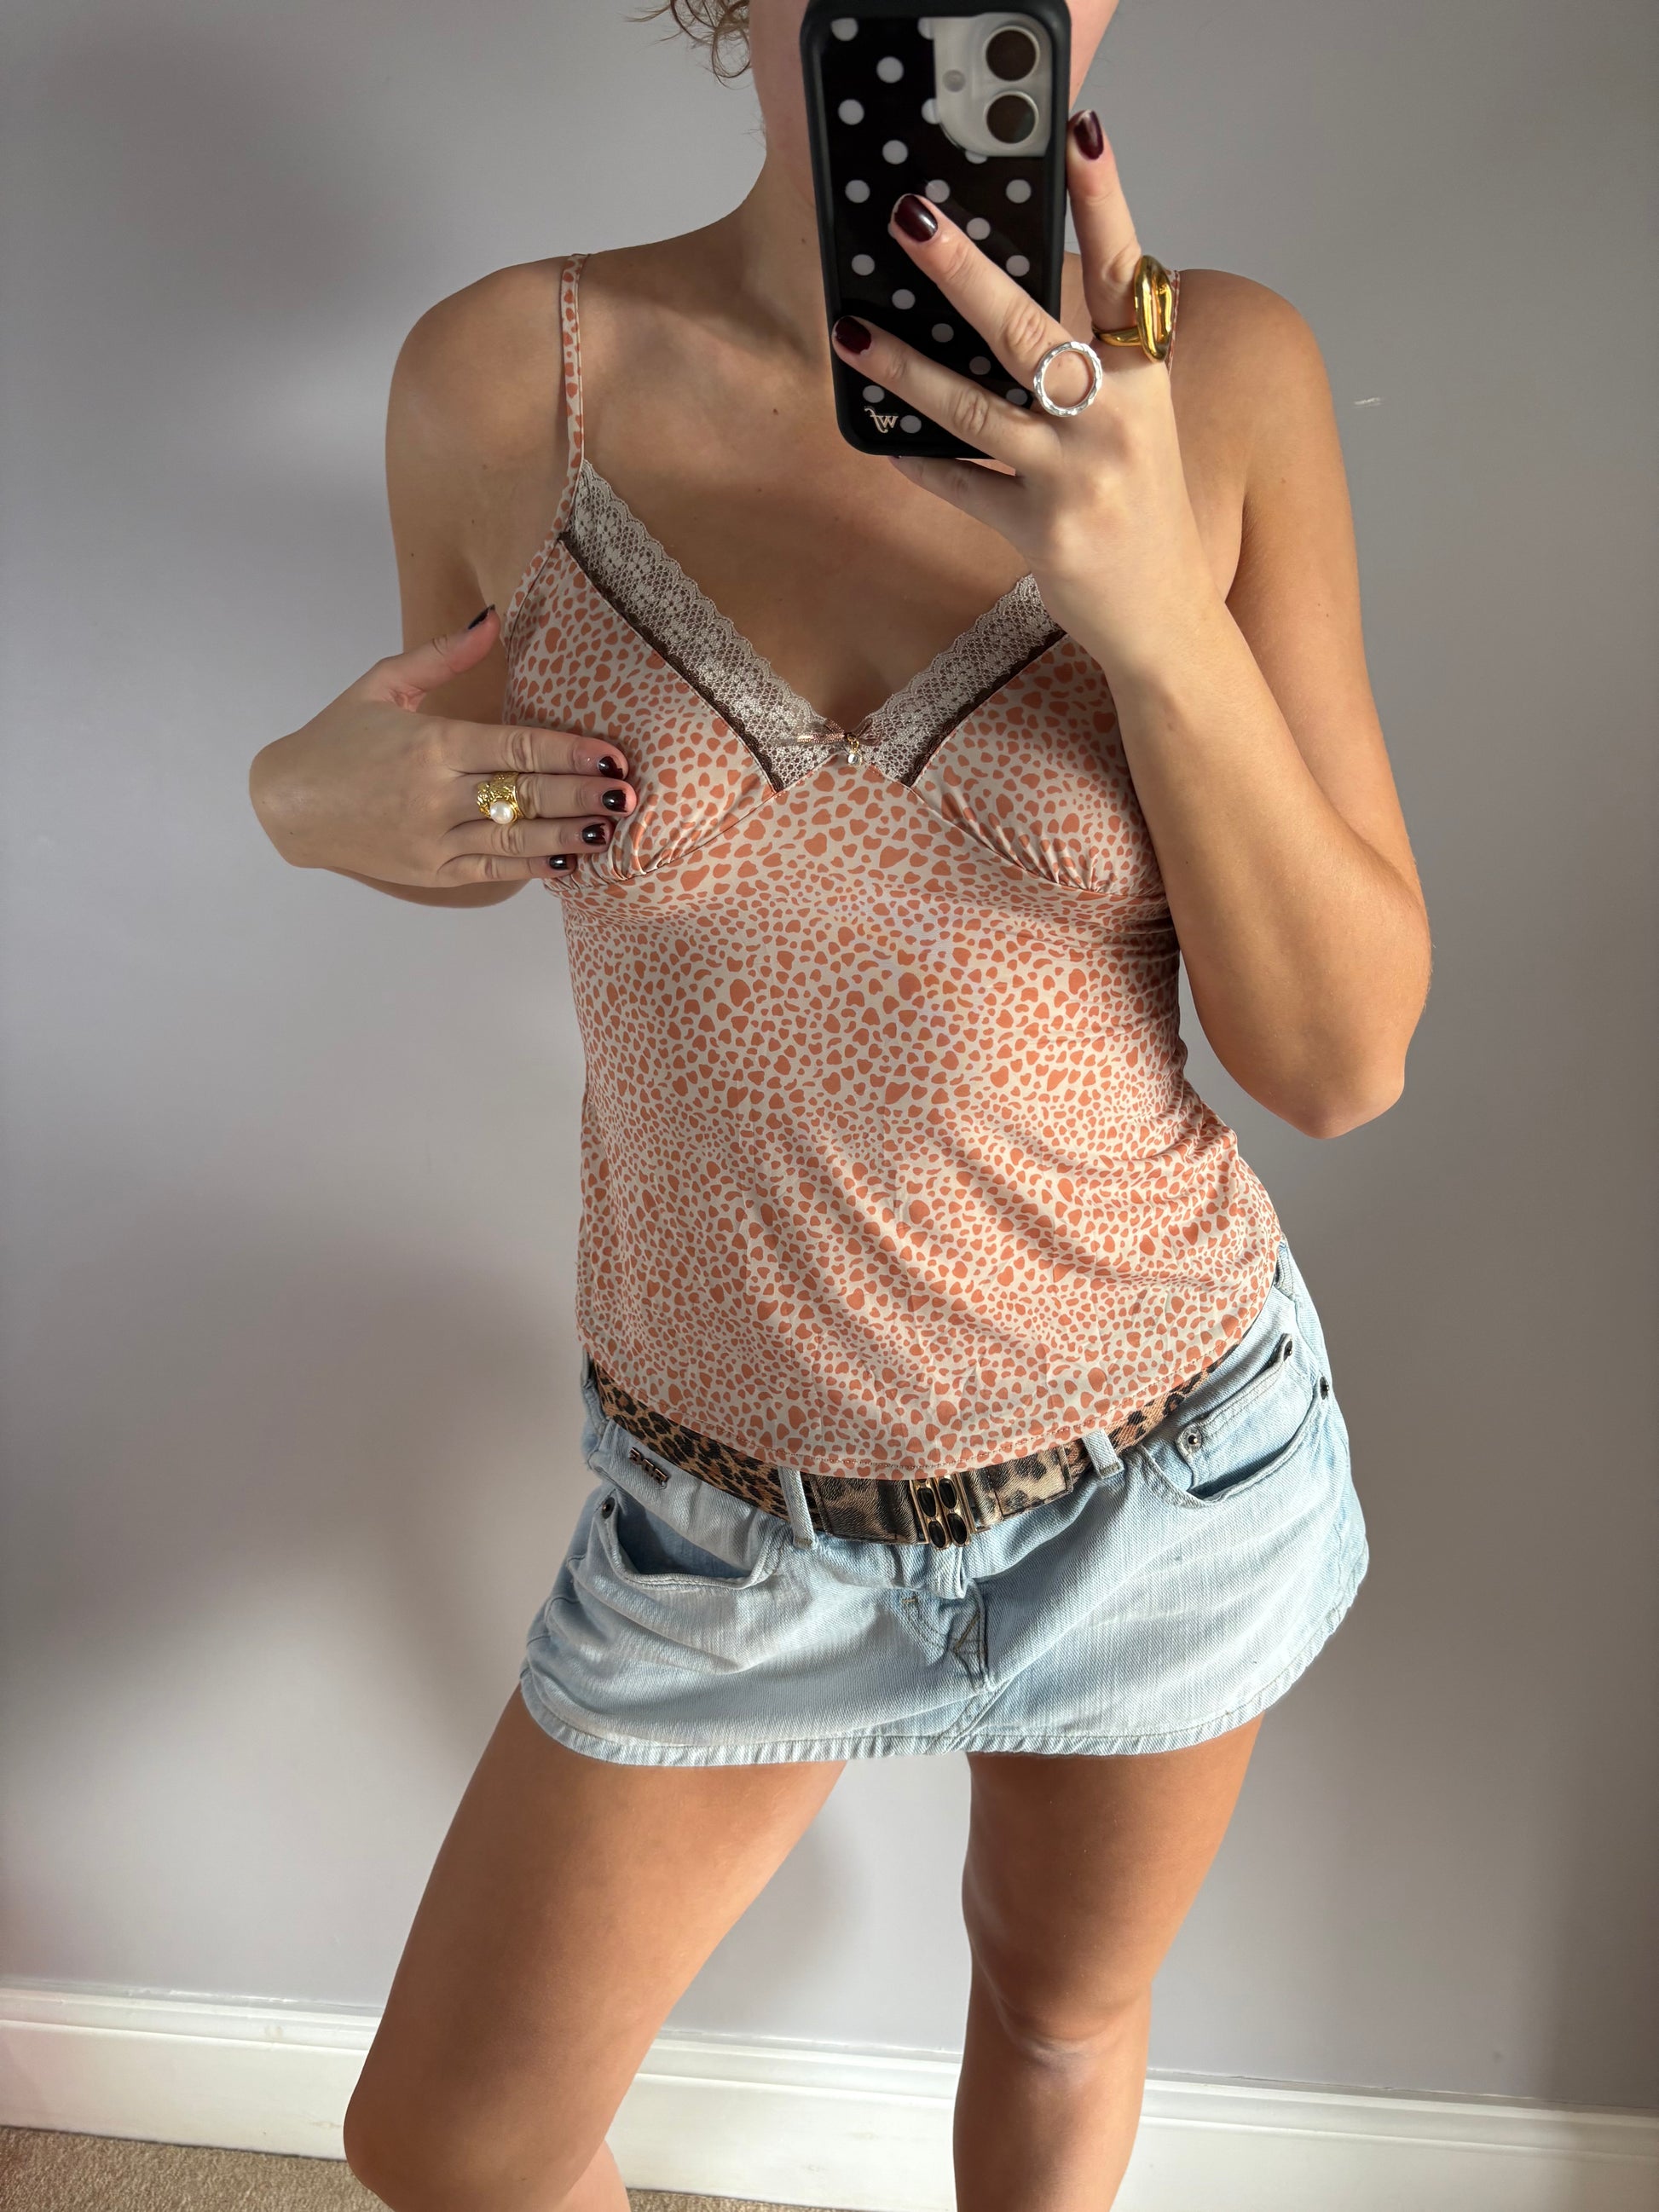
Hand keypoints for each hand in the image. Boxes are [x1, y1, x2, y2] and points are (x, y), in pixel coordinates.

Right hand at [249, 609, 634, 886]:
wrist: (289, 804)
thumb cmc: (338, 737)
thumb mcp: (383, 684)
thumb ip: (442, 654)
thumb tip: (493, 616)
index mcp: (431, 744)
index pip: (515, 748)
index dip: (569, 752)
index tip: (611, 754)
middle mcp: (436, 796)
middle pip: (526, 795)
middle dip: (583, 795)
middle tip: (630, 793)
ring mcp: (435, 840)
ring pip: (517, 840)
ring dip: (570, 835)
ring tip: (613, 829)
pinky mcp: (432, 871)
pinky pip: (493, 869)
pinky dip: (534, 867)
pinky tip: (569, 860)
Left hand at [829, 110, 1219, 686]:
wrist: (1168, 621)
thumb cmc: (1143, 511)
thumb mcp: (1136, 425)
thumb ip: (1089, 367)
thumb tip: (1002, 308)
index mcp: (1146, 378)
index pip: (1126, 270)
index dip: (1105, 200)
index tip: (1080, 135)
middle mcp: (1116, 420)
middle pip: (1029, 330)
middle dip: (964, 271)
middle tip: (911, 221)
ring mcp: (1078, 478)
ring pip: (975, 409)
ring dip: (905, 368)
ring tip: (852, 334)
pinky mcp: (1042, 532)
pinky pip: (963, 485)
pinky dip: (920, 461)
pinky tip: (882, 437)